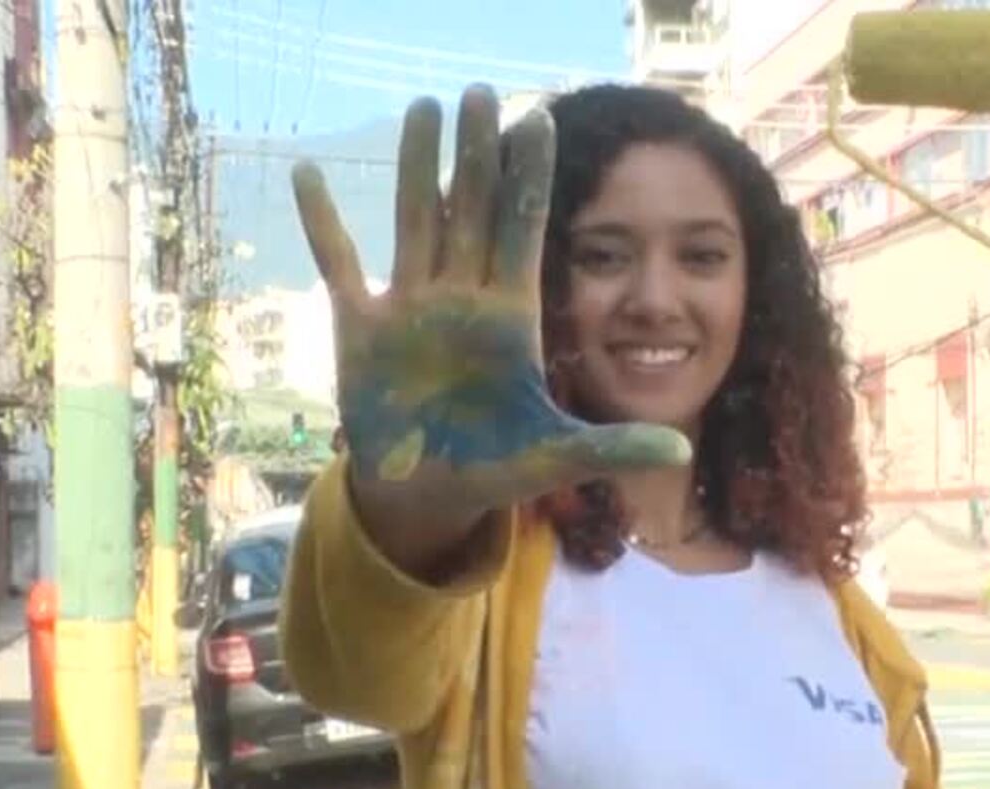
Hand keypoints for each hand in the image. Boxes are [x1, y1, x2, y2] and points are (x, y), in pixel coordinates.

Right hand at [291, 87, 688, 541]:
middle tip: (479, 93)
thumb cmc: (496, 469)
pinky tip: (308, 174)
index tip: (537, 119)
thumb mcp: (557, 455)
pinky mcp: (361, 329)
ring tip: (422, 107)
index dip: (529, 178)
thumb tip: (681, 450)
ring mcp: (410, 307)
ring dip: (418, 165)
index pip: (522, 230)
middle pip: (472, 209)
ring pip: (417, 220)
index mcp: (510, 317)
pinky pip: (340, 265)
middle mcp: (462, 299)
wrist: (428, 496)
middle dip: (476, 152)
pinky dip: (324, 223)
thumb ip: (612, 447)